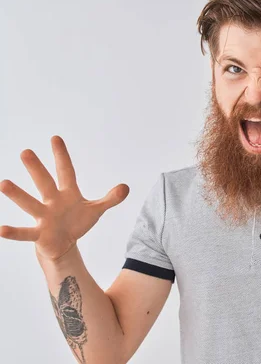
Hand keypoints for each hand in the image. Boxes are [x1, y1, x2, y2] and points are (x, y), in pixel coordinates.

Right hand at [0, 136, 129, 260]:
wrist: (64, 245)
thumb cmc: (76, 222)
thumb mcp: (95, 210)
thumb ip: (110, 199)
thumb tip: (126, 187)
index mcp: (67, 193)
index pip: (66, 171)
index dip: (62, 156)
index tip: (55, 138)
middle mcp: (52, 201)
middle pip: (44, 183)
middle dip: (36, 168)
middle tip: (26, 152)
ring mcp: (43, 217)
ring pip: (30, 204)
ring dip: (18, 195)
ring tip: (4, 183)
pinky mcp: (38, 234)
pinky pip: (24, 233)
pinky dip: (13, 232)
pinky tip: (0, 229)